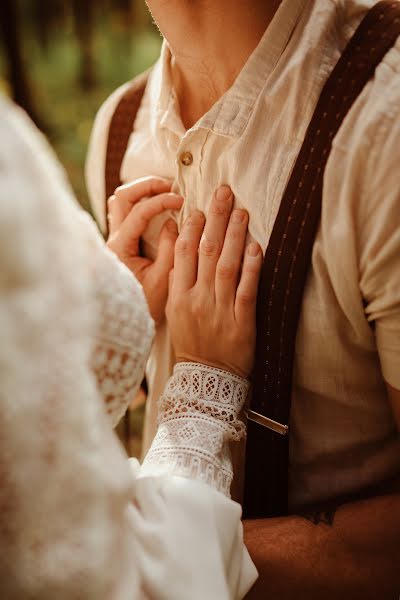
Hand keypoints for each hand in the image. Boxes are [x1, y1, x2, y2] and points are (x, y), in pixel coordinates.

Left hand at [107, 177, 182, 323]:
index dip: (162, 201)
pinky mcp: (120, 245)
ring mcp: (114, 241)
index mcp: (120, 248)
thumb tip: (174, 222)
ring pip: (120, 202)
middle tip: (171, 187)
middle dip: (147, 186)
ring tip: (165, 194)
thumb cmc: (145, 306)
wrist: (126, 324)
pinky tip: (159, 210)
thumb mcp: (164, 279)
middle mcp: (112, 241)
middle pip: (123, 196)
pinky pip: (126, 214)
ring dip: (142, 193)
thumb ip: (171, 249)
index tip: (183, 202)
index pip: (140, 212)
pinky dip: (141, 205)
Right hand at [166, 185, 262, 378]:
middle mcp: (197, 299)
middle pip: (206, 252)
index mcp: (178, 297)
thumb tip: (181, 254)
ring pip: (226, 266)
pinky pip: (246, 290)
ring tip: (241, 211)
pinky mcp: (241, 322)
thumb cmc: (191, 343)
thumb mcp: (175, 314)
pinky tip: (255, 246)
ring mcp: (219, 310)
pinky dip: (251, 267)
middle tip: (223, 192)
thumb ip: (178, 284)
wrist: (206, 378)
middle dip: (215, 219)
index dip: (191, 228)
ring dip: (234, 236)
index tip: (198, 207)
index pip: (183, 254)